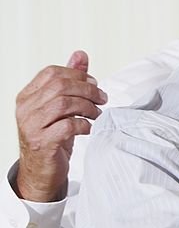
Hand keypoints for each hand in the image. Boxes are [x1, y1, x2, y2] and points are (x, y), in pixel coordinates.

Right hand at [15, 51, 105, 201]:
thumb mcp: (61, 108)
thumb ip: (70, 81)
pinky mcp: (43, 142)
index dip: (77, 75)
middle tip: (102, 98)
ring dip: (88, 107)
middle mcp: (25, 109)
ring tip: (97, 113)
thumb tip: (80, 55)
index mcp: (27, 96)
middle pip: (60, 86)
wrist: (41, 172)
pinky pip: (68, 126)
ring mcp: (32, 126)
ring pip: (64, 104)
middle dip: (87, 90)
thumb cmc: (53, 138)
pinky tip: (89, 128)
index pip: (51, 73)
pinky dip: (84, 124)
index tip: (94, 84)